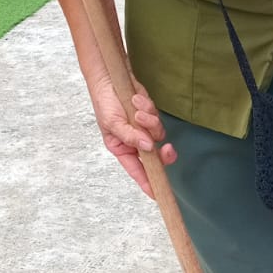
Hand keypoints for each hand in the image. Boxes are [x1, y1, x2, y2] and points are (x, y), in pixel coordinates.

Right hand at [91, 76, 175, 198]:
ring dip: (150, 122)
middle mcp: (135, 143)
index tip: (159, 194)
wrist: (110, 77)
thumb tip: (148, 147)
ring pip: (159, 135)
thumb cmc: (105, 103)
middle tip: (168, 149)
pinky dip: (150, 109)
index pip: (138, 171)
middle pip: (156, 157)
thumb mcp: (113, 123)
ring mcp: (144, 130)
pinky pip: (158, 119)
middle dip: (163, 153)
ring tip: (137, 109)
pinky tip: (137, 100)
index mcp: (122, 149)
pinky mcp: (151, 117)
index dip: (148, 183)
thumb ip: (130, 136)